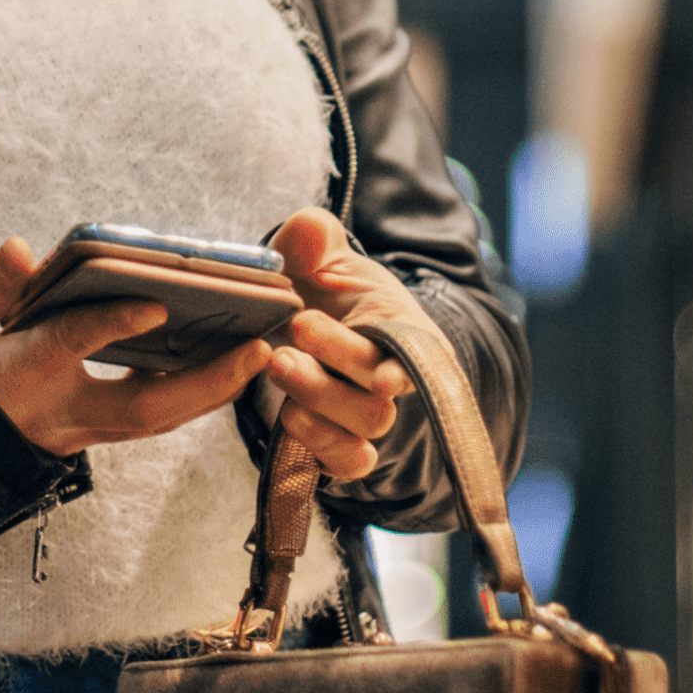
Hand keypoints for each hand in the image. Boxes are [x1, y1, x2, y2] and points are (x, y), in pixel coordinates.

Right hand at [0, 237, 276, 459]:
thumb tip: (24, 249)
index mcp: (16, 376)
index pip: (70, 345)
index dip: (113, 324)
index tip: (155, 303)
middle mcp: (56, 415)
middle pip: (142, 408)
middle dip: (204, 381)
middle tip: (257, 349)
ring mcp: (77, 434)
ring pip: (156, 422)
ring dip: (210, 393)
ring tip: (256, 355)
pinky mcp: (88, 437)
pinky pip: (150, 421)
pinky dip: (190, 397)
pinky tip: (221, 368)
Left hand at [260, 208, 420, 483]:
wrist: (300, 320)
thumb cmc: (321, 287)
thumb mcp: (317, 252)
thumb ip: (313, 236)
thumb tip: (311, 230)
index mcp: (401, 327)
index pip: (414, 354)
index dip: (402, 370)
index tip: (382, 376)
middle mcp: (391, 376)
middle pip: (380, 398)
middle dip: (334, 372)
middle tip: (291, 339)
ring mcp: (366, 412)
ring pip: (364, 428)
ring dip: (319, 403)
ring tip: (279, 364)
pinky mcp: (340, 442)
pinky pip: (348, 463)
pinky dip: (323, 448)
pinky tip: (289, 420)